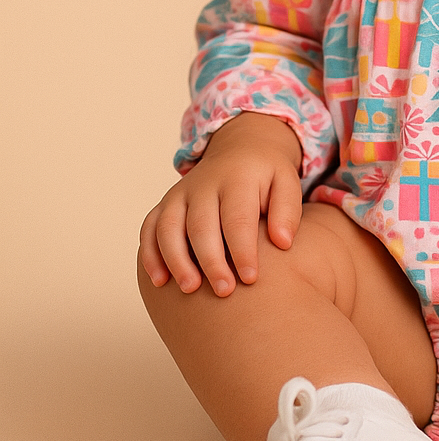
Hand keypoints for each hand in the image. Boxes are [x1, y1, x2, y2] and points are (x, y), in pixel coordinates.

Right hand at [139, 114, 301, 296]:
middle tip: (224, 291)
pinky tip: (159, 281)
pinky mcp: (165, 203)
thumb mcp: (286, 183)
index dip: (242, 250)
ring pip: (169, 226)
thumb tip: (284, 242)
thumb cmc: (267, 175)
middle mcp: (204, 184)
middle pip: (200, 225)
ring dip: (176, 260)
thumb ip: (287, 211)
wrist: (241, 148)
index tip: (251, 279)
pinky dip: (150, 254)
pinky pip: (149, 228)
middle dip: (210, 261)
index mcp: (237, 179)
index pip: (237, 218)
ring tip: (190, 290)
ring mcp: (180, 193)